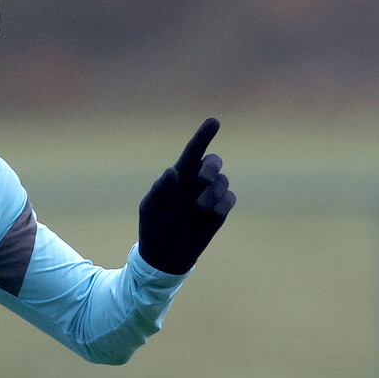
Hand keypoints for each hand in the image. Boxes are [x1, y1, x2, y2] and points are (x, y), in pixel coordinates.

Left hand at [138, 117, 235, 274]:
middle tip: (203, 178)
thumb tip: (172, 171)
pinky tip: (209, 213)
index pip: (194, 150)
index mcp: (179, 176)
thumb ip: (159, 190)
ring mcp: (210, 196)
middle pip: (214, 161)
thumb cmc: (153, 228)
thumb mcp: (149, 209)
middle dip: (212, 166)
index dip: (204, 135)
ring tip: (198, 208)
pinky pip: (229, 199)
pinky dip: (221, 204)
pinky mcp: (220, 212)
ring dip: (212, 192)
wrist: (165, 256)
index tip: (214, 121)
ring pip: (223, 181)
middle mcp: (197, 182)